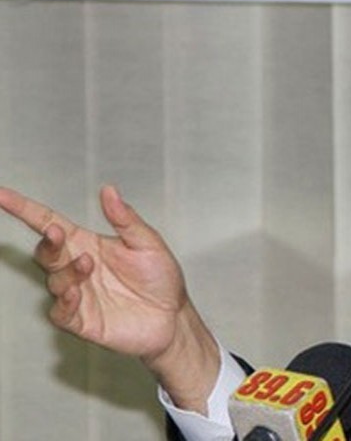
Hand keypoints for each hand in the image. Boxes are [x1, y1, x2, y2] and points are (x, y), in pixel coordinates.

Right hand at [0, 185, 219, 411]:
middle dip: (47, 242)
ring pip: (54, 280)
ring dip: (66, 271)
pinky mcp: (81, 320)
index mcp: (89, 244)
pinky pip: (60, 311)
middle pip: (46, 251)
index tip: (2, 195)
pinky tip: (76, 293)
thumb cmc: (161, 279)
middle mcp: (78, 267)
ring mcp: (78, 294)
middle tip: (58, 234)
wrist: (173, 318)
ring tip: (87, 265)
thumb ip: (126, 219)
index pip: (49, 223)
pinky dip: (64, 302)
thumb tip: (109, 190)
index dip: (24, 209)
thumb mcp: (148, 244)